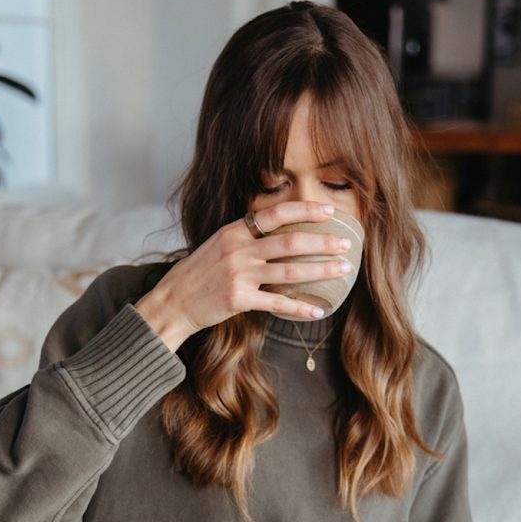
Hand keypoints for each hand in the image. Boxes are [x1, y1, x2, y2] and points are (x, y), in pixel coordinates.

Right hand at [135, 201, 352, 350]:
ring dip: (320, 270)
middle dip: (322, 242)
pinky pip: (277, 302)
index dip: (305, 210)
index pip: (275, 213)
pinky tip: (318, 310)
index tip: (329, 212)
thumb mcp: (218, 245)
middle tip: (347, 243)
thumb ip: (246, 237)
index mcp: (234, 231)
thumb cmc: (198, 274)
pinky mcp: (239, 300)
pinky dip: (300, 307)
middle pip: (289, 241)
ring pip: (289, 270)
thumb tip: (278, 231)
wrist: (173, 302)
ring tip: (342, 269)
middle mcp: (238, 249)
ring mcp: (239, 275)